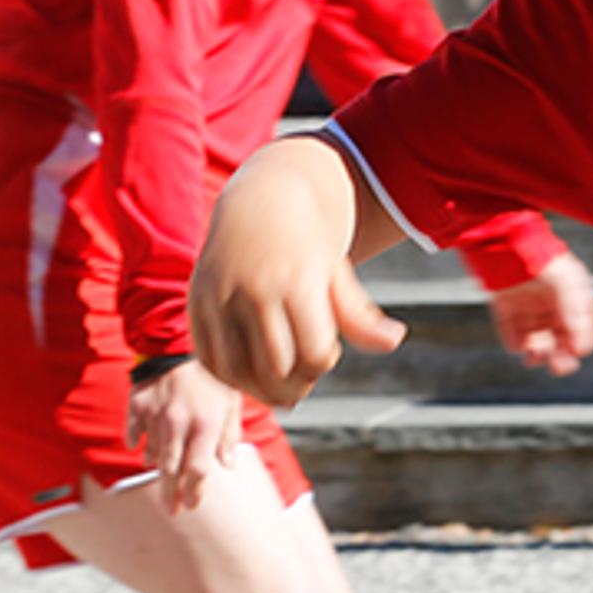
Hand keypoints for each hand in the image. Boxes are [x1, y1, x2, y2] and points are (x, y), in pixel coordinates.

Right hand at [127, 358, 251, 509]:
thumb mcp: (231, 402)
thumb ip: (229, 436)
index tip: (192, 505)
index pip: (197, 470)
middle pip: (172, 471)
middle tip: (172, 511)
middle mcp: (178, 423)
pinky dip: (138, 445)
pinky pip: (133, 434)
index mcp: (205, 424)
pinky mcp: (137, 405)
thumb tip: (228, 466)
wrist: (179, 342)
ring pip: (152, 454)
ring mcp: (154, 415)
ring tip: (164, 478)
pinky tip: (142, 451)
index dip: (195, 491)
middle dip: (172, 494)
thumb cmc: (213, 373)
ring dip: (159, 469)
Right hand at [193, 158, 400, 407]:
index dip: (322, 363)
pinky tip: (249, 373)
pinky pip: (209, 360)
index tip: (324, 352)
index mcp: (297, 282)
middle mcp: (255, 289)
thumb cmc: (307, 246)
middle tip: (302, 380)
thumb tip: (395, 340)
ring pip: (238, 370)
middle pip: (276, 367)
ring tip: (277, 385)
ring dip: (261, 389)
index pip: (313, 354)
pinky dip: (229, 378)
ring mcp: (220, 297)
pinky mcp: (197, 304)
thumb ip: (360, 315)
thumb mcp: (337, 274)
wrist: (261, 202)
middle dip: (295, 384)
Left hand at [488, 251, 592, 374]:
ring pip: (540, 343)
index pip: (584, 327)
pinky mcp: (506, 312)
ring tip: (536, 355)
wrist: (497, 240)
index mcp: (572, 295)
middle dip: (562, 356)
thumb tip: (582, 349)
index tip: (578, 351)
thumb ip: (576, 312)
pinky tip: (521, 346)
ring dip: (541, 354)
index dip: (582, 341)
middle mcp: (552, 304)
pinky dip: (518, 345)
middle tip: (559, 366)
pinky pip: (514, 338)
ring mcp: (529, 309)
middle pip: (563, 340)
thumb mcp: (565, 281)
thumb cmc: (537, 256)